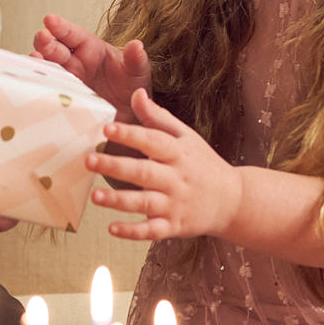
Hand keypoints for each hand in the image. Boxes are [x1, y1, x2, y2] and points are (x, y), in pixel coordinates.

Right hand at [33, 13, 151, 119]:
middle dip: (45, 42)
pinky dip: (40, 86)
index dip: (61, 27)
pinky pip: (49, 90)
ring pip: (47, 68)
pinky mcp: (64, 99)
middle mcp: (75, 62)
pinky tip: (35, 84)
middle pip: (54, 48)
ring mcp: (67, 81)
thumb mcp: (139, 72)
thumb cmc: (134, 88)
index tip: (49, 20)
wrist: (131, 117)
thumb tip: (136, 44)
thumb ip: (136, 59)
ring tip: (35, 59)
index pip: (73, 34)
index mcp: (91, 49)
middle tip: (42, 38)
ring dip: (39, 63)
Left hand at [85, 88, 242, 241]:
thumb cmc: (203, 164)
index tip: (107, 127)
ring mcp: (175, 205)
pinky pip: (152, 231)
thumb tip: (136, 92)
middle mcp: (176, 179)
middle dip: (116, 167)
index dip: (130, 134)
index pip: (152, 141)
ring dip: (119, 201)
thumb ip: (158, 117)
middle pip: (143, 172)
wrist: (233, 201)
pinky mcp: (174, 226)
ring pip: (144, 203)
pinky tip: (112, 228)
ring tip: (95, 196)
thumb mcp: (186, 137)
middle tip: (89, 160)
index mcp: (178, 153)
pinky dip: (133, 232)